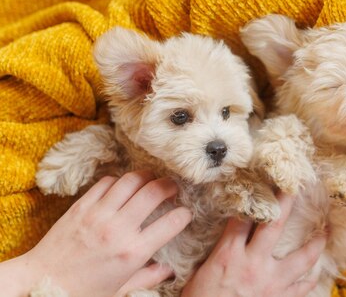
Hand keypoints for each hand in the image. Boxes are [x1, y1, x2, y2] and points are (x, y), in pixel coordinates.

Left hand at [0, 170, 191, 296]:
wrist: (42, 282)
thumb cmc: (83, 291)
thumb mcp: (121, 289)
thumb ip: (148, 277)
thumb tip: (170, 270)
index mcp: (133, 252)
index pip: (172, 223)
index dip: (184, 214)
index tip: (185, 213)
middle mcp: (118, 229)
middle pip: (154, 192)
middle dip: (169, 186)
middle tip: (172, 188)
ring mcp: (99, 215)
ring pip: (132, 180)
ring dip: (146, 177)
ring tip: (150, 181)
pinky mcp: (81, 206)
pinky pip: (107, 182)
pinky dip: (119, 181)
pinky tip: (122, 188)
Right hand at [182, 194, 326, 296]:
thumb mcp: (201, 273)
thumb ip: (217, 251)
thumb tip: (226, 232)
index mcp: (229, 255)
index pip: (242, 218)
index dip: (251, 199)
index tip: (261, 182)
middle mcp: (254, 264)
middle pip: (274, 225)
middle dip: (287, 202)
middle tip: (297, 185)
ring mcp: (271, 283)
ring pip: (301, 258)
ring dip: (316, 243)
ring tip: (326, 231)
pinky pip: (302, 287)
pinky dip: (310, 278)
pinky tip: (315, 271)